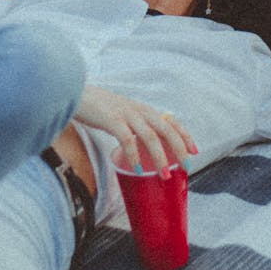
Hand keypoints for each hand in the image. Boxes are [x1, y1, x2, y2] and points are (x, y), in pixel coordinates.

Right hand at [74, 84, 197, 175]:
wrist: (75, 93)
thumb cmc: (99, 108)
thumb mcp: (123, 114)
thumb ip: (135, 125)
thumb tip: (145, 147)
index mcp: (143, 110)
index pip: (171, 121)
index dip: (185, 135)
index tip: (195, 151)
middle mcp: (139, 110)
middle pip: (166, 129)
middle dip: (179, 149)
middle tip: (186, 167)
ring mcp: (126, 114)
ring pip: (150, 137)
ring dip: (160, 158)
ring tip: (164, 175)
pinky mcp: (112, 120)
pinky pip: (128, 139)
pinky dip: (134, 155)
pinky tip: (137, 169)